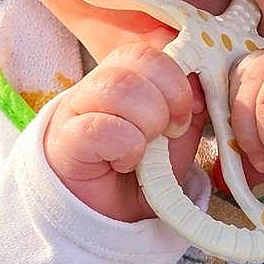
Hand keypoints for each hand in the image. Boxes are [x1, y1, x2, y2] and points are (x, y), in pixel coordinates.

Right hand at [43, 42, 206, 221]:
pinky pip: (101, 129)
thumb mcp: (177, 135)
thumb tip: (199, 81)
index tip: (187, 114)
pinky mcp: (65, 139)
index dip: (178, 80)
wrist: (110, 213)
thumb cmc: (142, 167)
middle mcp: (100, 82)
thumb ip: (191, 105)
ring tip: (147, 149)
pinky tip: (125, 163)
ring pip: (119, 88)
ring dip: (148, 123)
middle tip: (170, 133)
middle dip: (169, 100)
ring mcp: (77, 107)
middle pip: (139, 59)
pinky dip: (126, 149)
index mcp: (128, 73)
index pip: (152, 50)